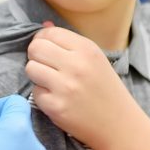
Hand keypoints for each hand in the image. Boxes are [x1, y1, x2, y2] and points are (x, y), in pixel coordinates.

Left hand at [26, 25, 140, 147]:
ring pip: (30, 68)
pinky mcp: (55, 106)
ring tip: (52, 82)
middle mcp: (76, 65)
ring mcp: (65, 86)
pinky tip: (58, 99)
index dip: (43, 40)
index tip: (49, 50)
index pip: (49, 33)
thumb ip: (68, 42)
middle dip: (36, 56)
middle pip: (35, 48)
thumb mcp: (94, 59)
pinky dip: (42, 96)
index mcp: (87, 49)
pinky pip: (35, 92)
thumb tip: (44, 25)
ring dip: (37, 75)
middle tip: (47, 66)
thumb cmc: (104, 89)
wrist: (118, 124)